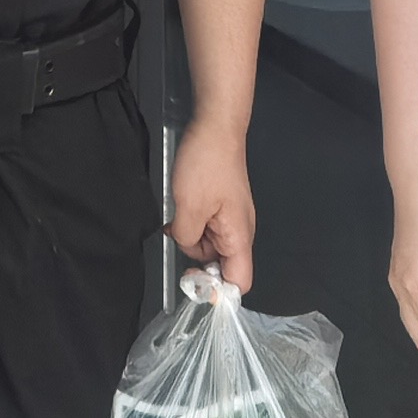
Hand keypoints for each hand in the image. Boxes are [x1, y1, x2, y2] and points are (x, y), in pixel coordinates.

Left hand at [168, 113, 254, 295]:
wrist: (216, 127)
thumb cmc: (206, 166)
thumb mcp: (189, 207)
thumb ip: (189, 238)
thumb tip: (187, 247)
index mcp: (240, 237)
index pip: (240, 282)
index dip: (219, 290)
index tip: (194, 283)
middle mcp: (240, 231)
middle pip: (223, 265)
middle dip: (199, 261)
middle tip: (178, 240)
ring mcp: (231, 218)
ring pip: (211, 246)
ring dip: (192, 239)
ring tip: (177, 218)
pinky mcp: (221, 206)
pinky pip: (207, 227)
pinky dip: (192, 224)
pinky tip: (179, 211)